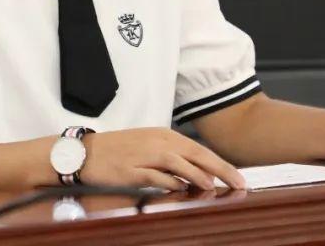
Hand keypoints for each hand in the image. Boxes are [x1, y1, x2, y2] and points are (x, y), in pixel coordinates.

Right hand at [78, 127, 245, 190]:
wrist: (85, 152)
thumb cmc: (119, 151)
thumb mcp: (149, 147)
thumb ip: (173, 158)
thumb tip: (199, 174)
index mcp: (164, 135)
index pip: (199, 149)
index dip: (221, 163)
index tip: (238, 176)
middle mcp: (157, 142)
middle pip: (195, 154)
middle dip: (220, 169)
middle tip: (239, 183)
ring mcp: (144, 155)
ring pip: (178, 163)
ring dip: (198, 175)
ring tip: (214, 187)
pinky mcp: (131, 170)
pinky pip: (156, 176)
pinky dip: (170, 182)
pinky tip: (181, 189)